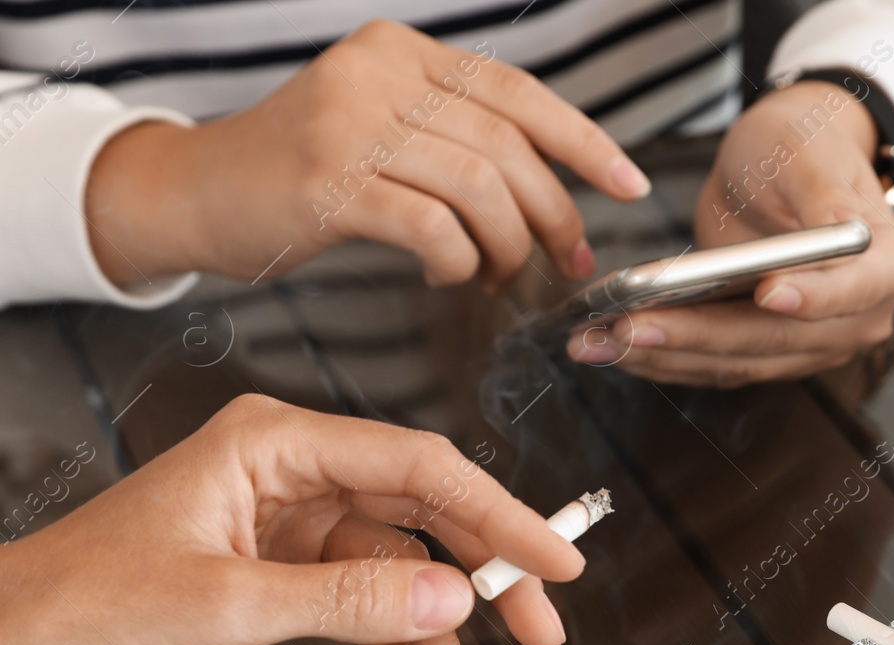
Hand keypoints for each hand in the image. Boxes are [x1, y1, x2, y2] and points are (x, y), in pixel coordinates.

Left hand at [0, 394, 584, 644]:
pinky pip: (361, 609)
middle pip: (423, 518)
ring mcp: (288, 526)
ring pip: (398, 576)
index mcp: (277, 445)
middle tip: (538, 633)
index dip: (499, 514)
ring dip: (426, 644)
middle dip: (481, 584)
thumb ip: (347, 599)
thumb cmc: (81, 604)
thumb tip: (452, 597)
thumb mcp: (227, 604)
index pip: (420, 468)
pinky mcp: (279, 575)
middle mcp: (292, 474)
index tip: (556, 559)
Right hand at [85, 20, 650, 292]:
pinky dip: (459, 260)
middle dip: (554, 214)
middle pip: (508, 146)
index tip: (628, 185)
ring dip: (509, 246)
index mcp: (401, 50)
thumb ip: (453, 134)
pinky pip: (433, 226)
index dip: (584, 141)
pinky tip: (453, 275)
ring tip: (502, 276)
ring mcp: (350, 125)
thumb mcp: (379, 123)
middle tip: (569, 260)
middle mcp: (377, 74)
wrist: (196, 193)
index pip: (518, 91)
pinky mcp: (328, 184)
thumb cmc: (301, 173)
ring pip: (479, 187)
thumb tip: (551, 185)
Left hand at [569, 80, 893, 385]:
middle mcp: (858, 320)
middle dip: (699, 335)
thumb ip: (825, 198)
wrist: (781, 166)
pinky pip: (714, 364)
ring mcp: (811, 344)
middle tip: (632, 325)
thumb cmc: (803, 146)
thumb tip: (831, 238)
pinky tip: (610, 343)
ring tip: (596, 341)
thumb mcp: (813, 153)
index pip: (855, 292)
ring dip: (664, 356)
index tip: (767, 293)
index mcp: (888, 268)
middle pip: (778, 338)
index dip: (814, 298)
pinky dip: (662, 357)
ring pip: (737, 362)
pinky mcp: (766, 353)